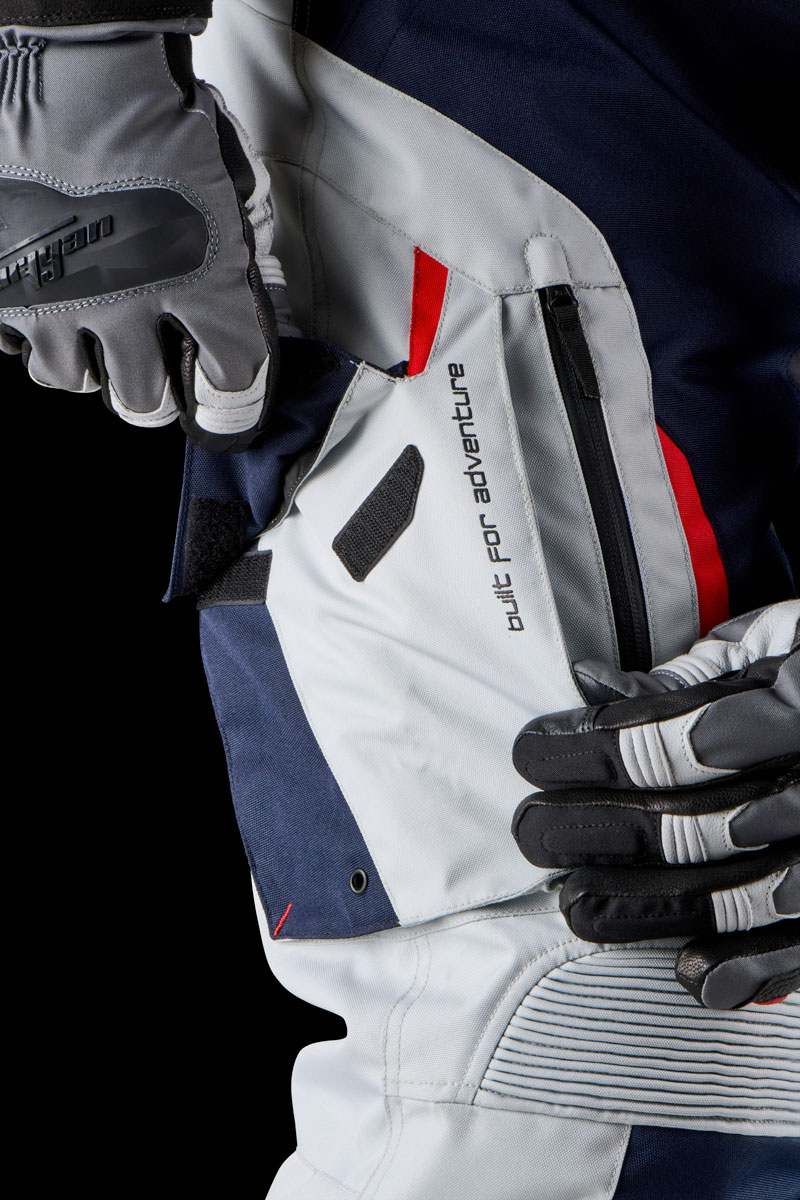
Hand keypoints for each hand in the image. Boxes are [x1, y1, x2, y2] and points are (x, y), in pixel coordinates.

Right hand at [0, 26, 287, 450]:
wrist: (72, 63)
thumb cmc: (153, 107)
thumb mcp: (220, 179)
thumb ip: (229, 243)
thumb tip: (231, 275)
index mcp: (198, 283)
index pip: (231, 373)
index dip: (230, 389)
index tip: (219, 387)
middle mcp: (125, 305)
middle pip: (142, 401)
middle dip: (150, 393)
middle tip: (149, 376)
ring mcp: (55, 298)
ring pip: (69, 378)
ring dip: (85, 363)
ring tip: (87, 336)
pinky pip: (9, 340)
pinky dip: (26, 331)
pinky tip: (40, 306)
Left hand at [512, 600, 799, 1008]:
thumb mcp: (771, 643)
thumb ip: (689, 675)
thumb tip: (590, 685)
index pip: (670, 738)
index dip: (588, 751)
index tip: (533, 755)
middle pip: (691, 824)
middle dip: (596, 832)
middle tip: (533, 832)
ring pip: (740, 894)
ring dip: (649, 909)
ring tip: (578, 907)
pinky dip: (750, 968)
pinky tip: (692, 974)